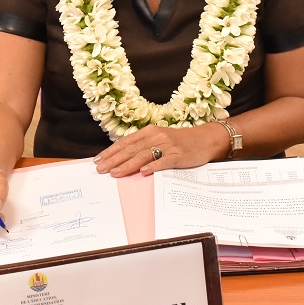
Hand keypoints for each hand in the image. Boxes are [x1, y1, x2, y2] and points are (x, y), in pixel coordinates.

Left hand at [95, 122, 228, 177]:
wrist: (205, 139)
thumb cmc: (180, 142)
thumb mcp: (160, 139)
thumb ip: (144, 146)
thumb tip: (124, 158)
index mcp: (149, 132)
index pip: (126, 142)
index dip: (111, 151)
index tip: (98, 160)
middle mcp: (156, 136)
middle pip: (131, 149)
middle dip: (114, 160)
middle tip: (101, 169)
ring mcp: (168, 146)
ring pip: (144, 155)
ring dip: (128, 165)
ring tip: (115, 173)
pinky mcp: (178, 155)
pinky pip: (164, 161)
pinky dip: (153, 166)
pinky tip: (144, 172)